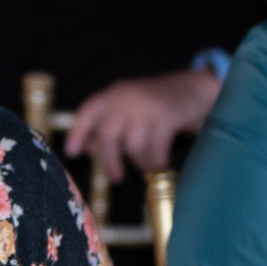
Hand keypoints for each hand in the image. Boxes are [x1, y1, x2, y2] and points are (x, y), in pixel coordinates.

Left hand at [63, 68, 222, 183]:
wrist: (194, 86)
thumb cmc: (158, 101)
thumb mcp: (130, 105)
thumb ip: (109, 123)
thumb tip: (89, 149)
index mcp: (114, 93)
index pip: (88, 111)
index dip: (78, 133)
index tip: (72, 153)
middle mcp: (126, 98)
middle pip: (109, 136)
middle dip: (111, 161)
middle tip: (115, 179)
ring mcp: (146, 107)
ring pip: (132, 146)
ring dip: (139, 162)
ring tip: (144, 166)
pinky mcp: (165, 118)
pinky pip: (155, 150)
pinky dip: (156, 162)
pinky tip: (158, 165)